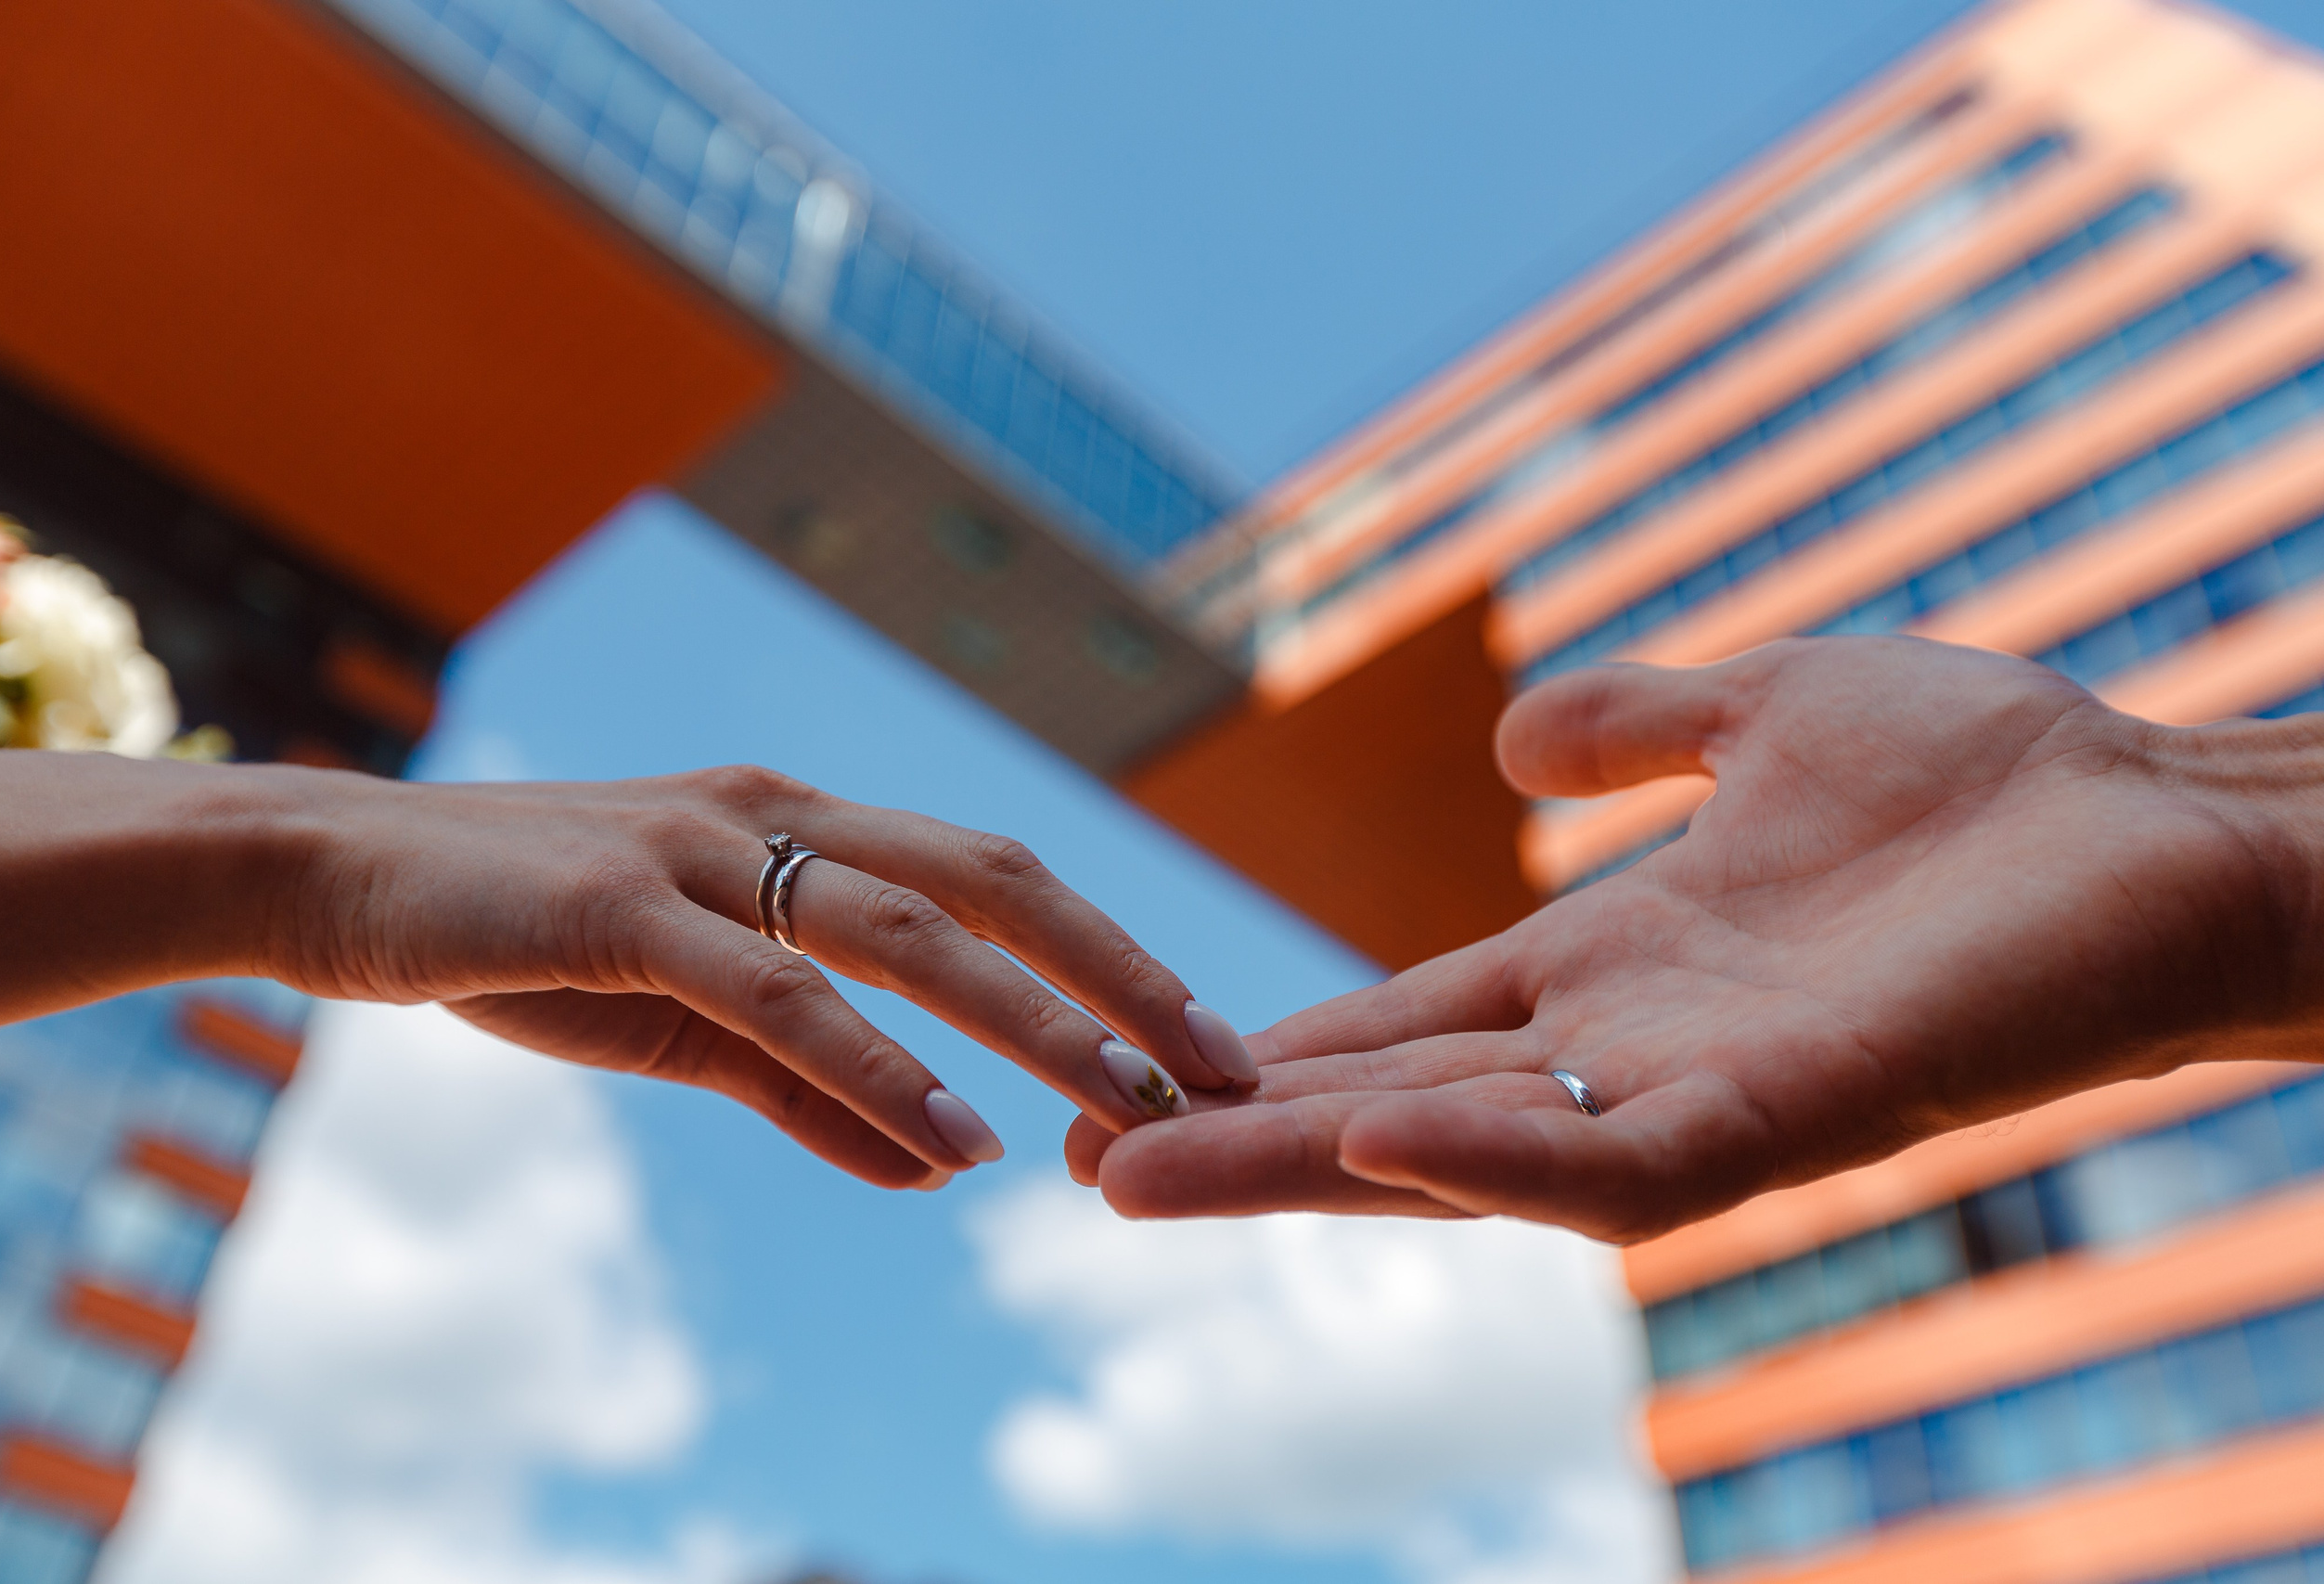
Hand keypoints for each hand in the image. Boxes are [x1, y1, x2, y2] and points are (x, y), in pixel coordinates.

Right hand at [0, 753, 1254, 1189]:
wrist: (337, 876)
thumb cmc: (522, 937)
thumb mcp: (690, 1021)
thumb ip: (814, 1090)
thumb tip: (942, 1167)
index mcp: (800, 823)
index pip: (994, 877)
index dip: (1107, 953)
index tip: (1202, 1035)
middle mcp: (774, 815)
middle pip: (992, 882)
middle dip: (1121, 975)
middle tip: (1228, 1065)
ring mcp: (700, 852)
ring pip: (907, 933)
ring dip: (1034, 1021)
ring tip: (1132, 1103)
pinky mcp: (622, 909)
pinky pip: (781, 997)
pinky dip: (881, 1069)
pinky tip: (958, 1139)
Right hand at [1068, 637, 2323, 1239]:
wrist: (2169, 820)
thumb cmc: (1993, 778)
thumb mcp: (1765, 713)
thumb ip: (1636, 724)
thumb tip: (1512, 739)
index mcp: (1616, 967)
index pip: (1407, 1018)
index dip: (1276, 1046)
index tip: (1141, 1067)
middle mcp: (1632, 1051)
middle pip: (1395, 1107)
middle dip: (1239, 1139)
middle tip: (1081, 1168)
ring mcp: (1702, 1093)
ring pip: (1464, 1158)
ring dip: (1302, 1171)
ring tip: (1143, 1177)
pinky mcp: (1790, 1114)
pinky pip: (1614, 1163)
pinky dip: (1492, 1159)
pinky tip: (1371, 1139)